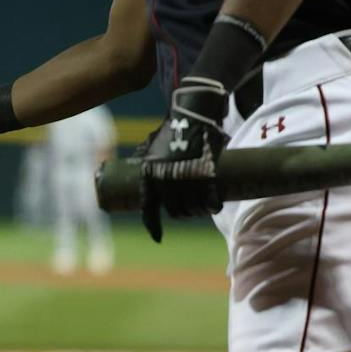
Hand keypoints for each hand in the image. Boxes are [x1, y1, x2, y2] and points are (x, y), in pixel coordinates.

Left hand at [138, 76, 229, 241]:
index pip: (149, 208)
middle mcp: (166, 181)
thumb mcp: (152, 142)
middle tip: (190, 211)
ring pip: (193, 208)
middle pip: (175, 211)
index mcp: (150, 175)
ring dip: (199, 212)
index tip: (157, 237)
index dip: (152, 225)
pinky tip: (215, 205)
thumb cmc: (172, 127)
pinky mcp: (206, 175)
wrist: (192, 114)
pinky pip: (210, 200)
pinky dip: (213, 206)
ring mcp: (187, 180)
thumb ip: (145, 154)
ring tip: (203, 208)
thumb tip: (135, 161)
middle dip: (183, 214)